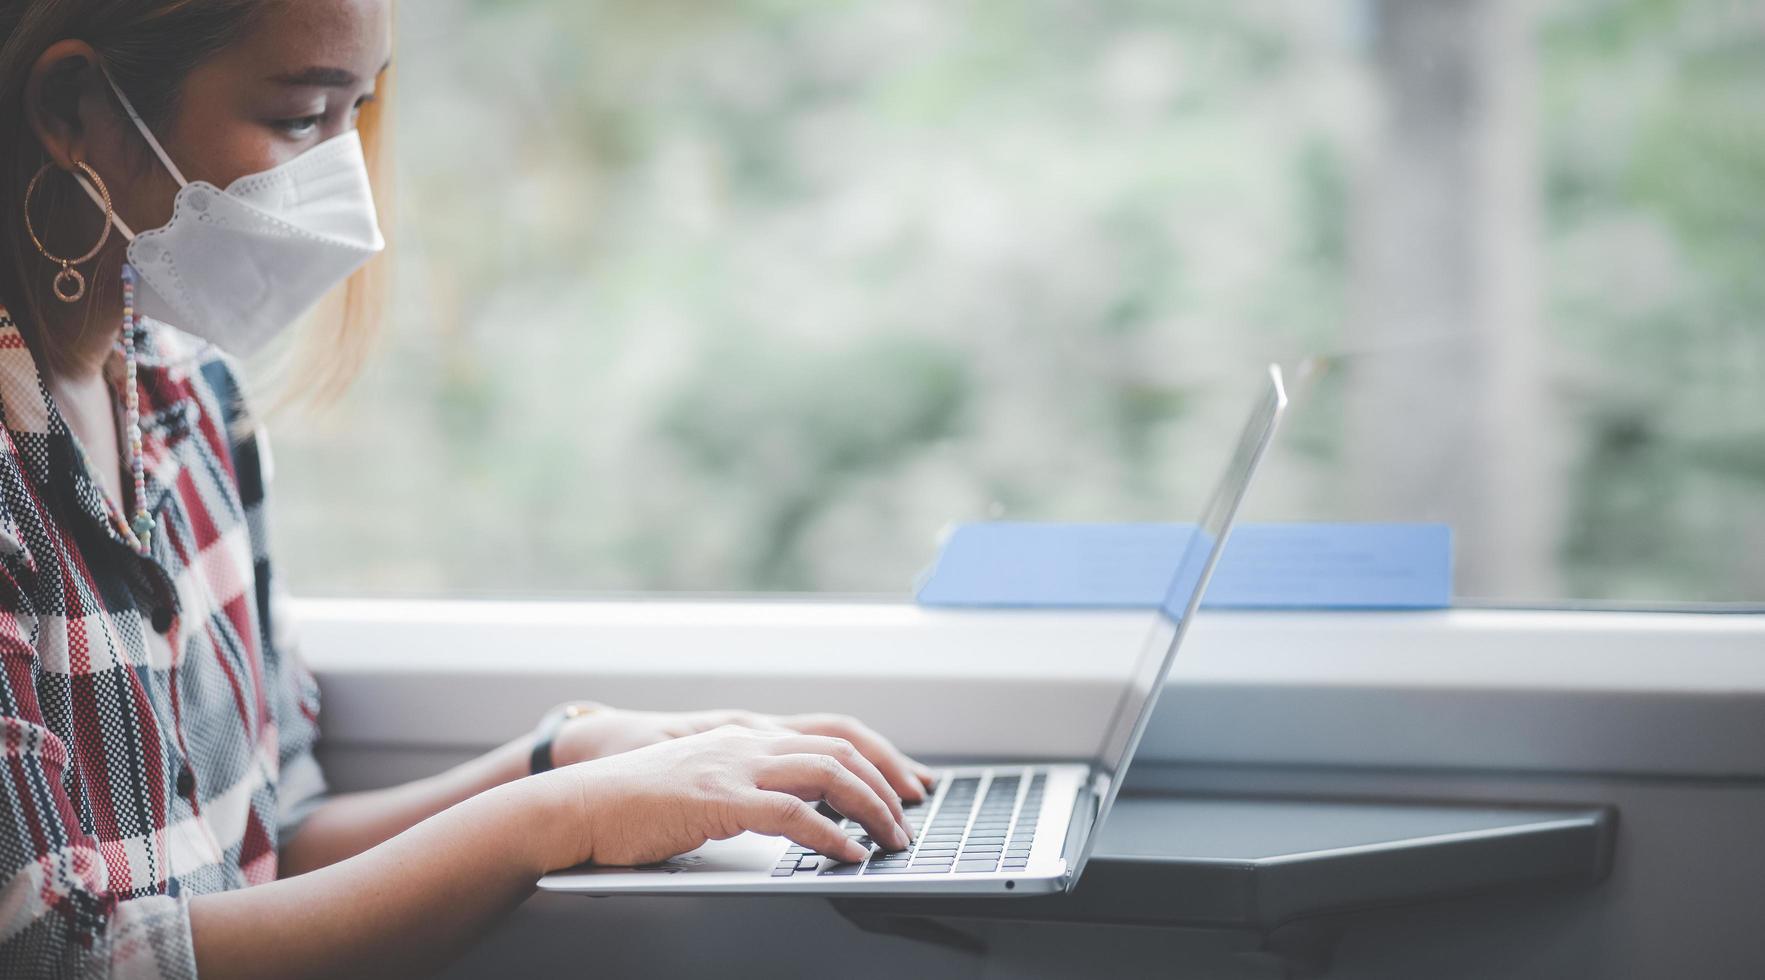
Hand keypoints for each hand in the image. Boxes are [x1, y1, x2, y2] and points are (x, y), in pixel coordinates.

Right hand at [547, 725, 914, 867]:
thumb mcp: (704, 783)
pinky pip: (794, 814)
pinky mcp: (719, 799)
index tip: (908, 783)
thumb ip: (747, 789)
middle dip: (888, 780)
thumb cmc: (634, 803)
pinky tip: (850, 854)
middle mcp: (747, 741)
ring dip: (872, 807)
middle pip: (842, 747)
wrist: (579, 803)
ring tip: (892, 838)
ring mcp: (735, 766)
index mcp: (746, 736)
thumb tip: (794, 813)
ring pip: (829, 773)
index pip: (832, 732)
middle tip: (912, 815)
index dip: (878, 755)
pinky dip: (832, 835)